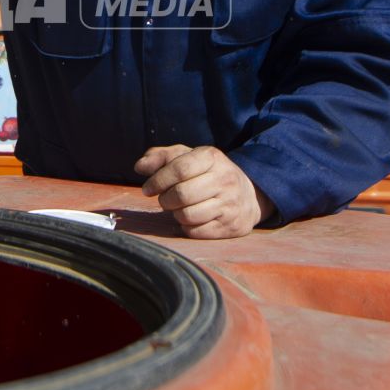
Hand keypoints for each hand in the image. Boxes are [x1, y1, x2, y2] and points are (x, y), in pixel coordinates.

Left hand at [135, 145, 267, 238]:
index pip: (180, 169)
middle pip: (182, 194)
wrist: (250, 195)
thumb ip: (162, 157)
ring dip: (175, 213)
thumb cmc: (209, 174)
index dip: (158, 180)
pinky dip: (187, 226)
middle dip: (165, 199)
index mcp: (212, 158)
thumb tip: (139, 167)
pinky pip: (196, 231)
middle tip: (164, 199)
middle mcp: (225, 179)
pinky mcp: (231, 226)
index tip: (147, 189)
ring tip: (179, 208)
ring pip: (188, 215)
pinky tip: (191, 218)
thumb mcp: (189, 157)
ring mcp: (230, 204)